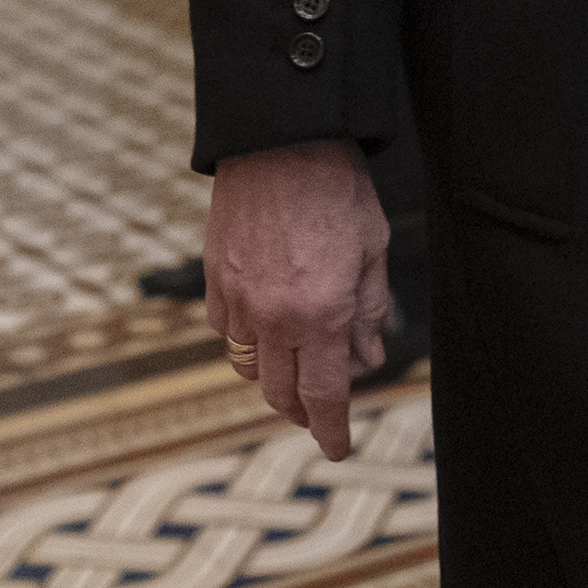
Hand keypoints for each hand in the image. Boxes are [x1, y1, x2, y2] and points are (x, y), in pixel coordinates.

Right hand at [205, 139, 389, 459]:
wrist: (280, 139)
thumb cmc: (336, 188)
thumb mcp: (373, 249)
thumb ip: (369, 311)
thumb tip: (367, 358)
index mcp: (321, 314)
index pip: (324, 397)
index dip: (331, 431)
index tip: (337, 448)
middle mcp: (274, 317)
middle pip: (281, 394)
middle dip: (302, 413)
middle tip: (320, 412)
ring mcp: (238, 299)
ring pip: (249, 367)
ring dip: (273, 378)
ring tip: (295, 369)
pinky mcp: (214, 279)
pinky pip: (227, 331)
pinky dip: (246, 340)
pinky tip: (266, 326)